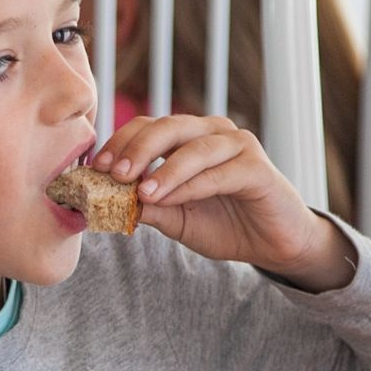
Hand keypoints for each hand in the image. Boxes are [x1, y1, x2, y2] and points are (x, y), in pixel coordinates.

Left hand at [95, 114, 355, 289]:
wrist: (273, 244)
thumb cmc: (224, 224)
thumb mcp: (176, 219)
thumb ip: (148, 206)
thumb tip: (107, 201)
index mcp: (188, 138)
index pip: (147, 127)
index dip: (120, 143)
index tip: (96, 167)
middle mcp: (212, 132)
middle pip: (167, 127)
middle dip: (136, 149)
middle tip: (114, 174)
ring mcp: (237, 145)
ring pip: (193, 147)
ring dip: (164, 169)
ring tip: (141, 191)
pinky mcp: (256, 167)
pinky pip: (219, 172)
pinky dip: (191, 184)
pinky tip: (170, 199)